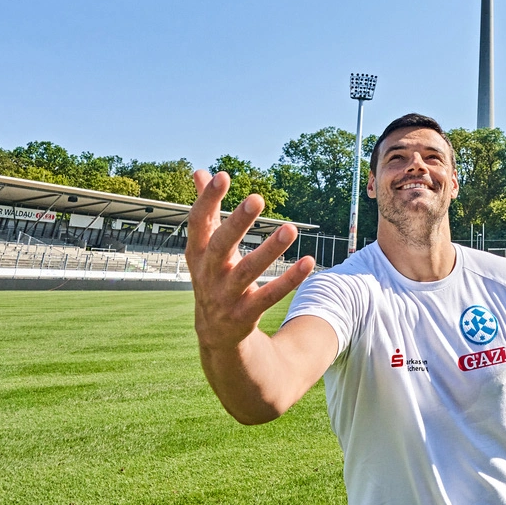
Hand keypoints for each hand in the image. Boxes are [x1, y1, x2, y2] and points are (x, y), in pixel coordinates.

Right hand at [186, 170, 315, 353]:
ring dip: (269, 251)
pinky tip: (308, 261)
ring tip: (291, 229)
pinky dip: (289, 280)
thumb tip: (200, 171)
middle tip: (257, 198)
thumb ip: (206, 210)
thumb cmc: (213, 275)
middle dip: (237, 223)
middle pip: (221, 246)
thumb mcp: (204, 247)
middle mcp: (208, 273)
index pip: (198, 222)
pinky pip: (269, 296)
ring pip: (248, 272)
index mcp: (197, 253)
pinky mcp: (245, 314)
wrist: (215, 332)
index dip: (207, 200)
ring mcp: (226, 296)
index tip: (222, 175)